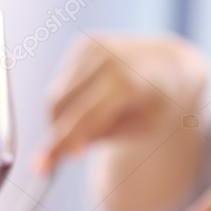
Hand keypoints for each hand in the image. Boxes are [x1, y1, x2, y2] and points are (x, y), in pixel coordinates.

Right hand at [38, 35, 206, 172]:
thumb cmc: (156, 105)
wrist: (169, 64)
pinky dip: (68, 98)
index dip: (62, 143)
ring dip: (62, 117)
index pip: (84, 119)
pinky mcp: (84, 43)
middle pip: (61, 106)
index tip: (41, 167)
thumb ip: (100, 138)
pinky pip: (61, 82)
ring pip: (56, 96)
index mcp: (128, 83)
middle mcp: (108, 59)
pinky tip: (92, 97)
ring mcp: (94, 47)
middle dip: (59, 131)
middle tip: (72, 150)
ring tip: (91, 120)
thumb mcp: (139, 130)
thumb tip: (66, 151)